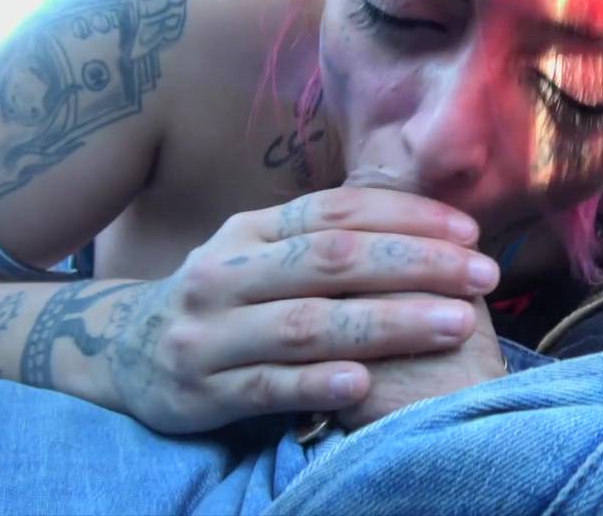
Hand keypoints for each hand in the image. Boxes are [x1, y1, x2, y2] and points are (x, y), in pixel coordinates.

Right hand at [104, 187, 500, 433]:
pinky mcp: (198, 391)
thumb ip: (326, 241)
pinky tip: (364, 382)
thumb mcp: (261, 255)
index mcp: (250, 231)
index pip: (335, 211)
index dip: (406, 217)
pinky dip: (315, 383)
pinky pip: (264, 386)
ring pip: (306, 323)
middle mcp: (226, 273)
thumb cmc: (225, 300)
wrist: (119, 351)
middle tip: (483, 277)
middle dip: (415, 265)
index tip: (470, 234)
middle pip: (331, 260)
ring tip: (454, 324)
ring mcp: (209, 333)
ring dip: (388, 323)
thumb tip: (429, 226)